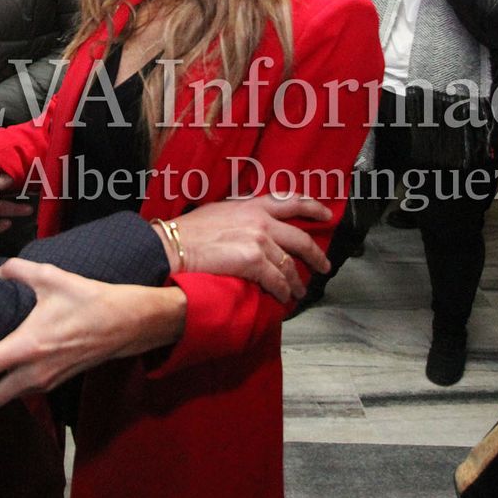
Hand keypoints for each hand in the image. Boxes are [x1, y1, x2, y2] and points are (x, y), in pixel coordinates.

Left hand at [0, 259, 186, 410]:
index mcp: (27, 346)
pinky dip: (1, 387)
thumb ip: (15, 271)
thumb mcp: (51, 276)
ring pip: (2, 398)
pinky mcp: (54, 383)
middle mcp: (33, 372)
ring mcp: (44, 382)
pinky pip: (18, 391)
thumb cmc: (90, 299)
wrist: (129, 323)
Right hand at [171, 193, 331, 301]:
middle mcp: (260, 220)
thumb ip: (240, 216)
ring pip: (289, 264)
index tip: (325, 214)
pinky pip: (276, 280)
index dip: (313, 207)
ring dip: (296, 281)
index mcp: (251, 205)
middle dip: (316, 255)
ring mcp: (258, 240)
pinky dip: (282, 291)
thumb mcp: (218, 212)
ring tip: (299, 291)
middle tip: (324, 265)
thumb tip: (250, 228)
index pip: (290, 200)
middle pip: (300, 238)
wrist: (172, 246)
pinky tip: (282, 297)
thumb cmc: (187, 233)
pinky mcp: (253, 261)